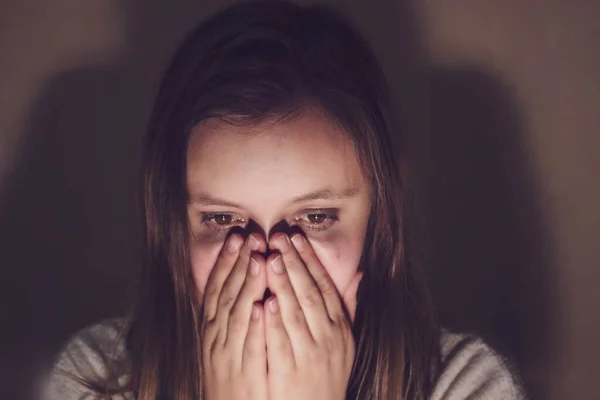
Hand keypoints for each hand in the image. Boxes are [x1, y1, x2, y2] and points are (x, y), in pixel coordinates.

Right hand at [200, 233, 268, 399]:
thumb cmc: (229, 374)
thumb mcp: (224, 342)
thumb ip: (232, 313)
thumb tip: (242, 283)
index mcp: (211, 327)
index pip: (217, 287)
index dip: (226, 261)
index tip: (237, 237)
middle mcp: (215, 337)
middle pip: (226, 294)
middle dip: (238, 264)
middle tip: (250, 237)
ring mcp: (227, 355)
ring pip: (236, 315)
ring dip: (247, 286)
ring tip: (259, 260)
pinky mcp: (243, 373)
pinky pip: (249, 347)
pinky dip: (255, 326)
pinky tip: (264, 307)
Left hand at [264, 233, 362, 399]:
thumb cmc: (329, 373)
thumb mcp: (346, 340)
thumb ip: (348, 306)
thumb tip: (358, 273)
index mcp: (339, 327)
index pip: (324, 285)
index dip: (309, 259)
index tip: (295, 238)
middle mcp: (328, 337)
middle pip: (309, 293)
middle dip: (293, 263)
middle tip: (278, 238)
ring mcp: (310, 355)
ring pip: (295, 313)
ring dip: (282, 284)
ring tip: (270, 258)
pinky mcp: (290, 373)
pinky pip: (281, 344)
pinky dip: (273, 323)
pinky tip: (264, 302)